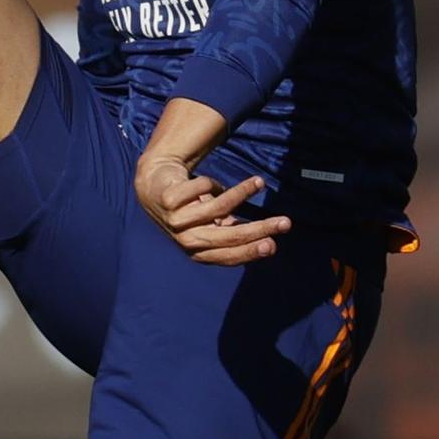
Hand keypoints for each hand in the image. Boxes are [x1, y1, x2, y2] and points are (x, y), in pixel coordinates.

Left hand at [133, 155, 290, 264]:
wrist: (152, 186)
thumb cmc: (189, 209)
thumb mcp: (209, 225)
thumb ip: (232, 231)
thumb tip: (266, 240)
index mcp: (198, 252)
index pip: (228, 256)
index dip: (250, 251)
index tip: (273, 244)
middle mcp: (186, 240)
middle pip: (227, 236)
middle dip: (259, 229)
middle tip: (285, 221)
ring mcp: (175, 220)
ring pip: (218, 208)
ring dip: (242, 193)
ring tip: (259, 182)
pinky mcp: (168, 200)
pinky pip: (202, 188)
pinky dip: (210, 183)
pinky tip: (208, 184)